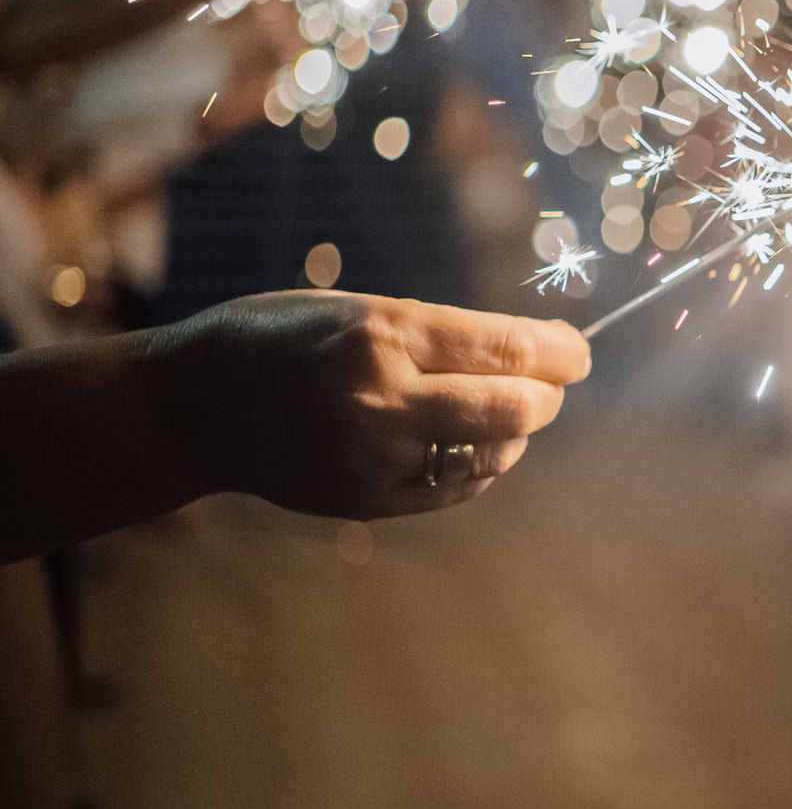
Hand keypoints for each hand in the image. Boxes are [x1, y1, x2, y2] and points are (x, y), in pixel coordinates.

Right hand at [151, 293, 589, 519]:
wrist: (195, 406)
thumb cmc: (281, 338)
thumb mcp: (356, 309)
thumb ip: (437, 335)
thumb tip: (528, 353)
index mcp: (382, 335)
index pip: (508, 350)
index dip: (560, 352)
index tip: (578, 351)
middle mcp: (384, 399)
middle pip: (515, 409)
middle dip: (547, 394)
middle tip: (550, 382)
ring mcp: (377, 456)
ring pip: (494, 454)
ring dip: (516, 432)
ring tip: (506, 409)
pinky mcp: (369, 499)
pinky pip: (457, 487)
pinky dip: (482, 465)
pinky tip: (478, 447)